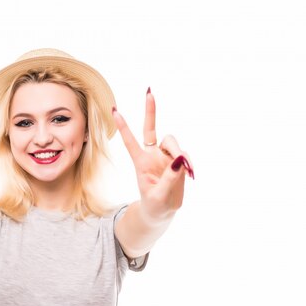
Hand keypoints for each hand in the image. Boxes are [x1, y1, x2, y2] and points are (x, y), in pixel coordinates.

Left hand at [112, 88, 193, 221]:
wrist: (161, 213)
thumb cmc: (154, 205)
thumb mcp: (159, 195)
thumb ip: (170, 178)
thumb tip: (180, 159)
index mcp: (140, 163)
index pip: (130, 141)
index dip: (123, 126)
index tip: (114, 110)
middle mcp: (152, 155)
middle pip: (151, 129)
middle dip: (150, 111)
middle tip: (149, 92)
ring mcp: (165, 157)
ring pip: (173, 142)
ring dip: (180, 152)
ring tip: (186, 170)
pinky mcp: (177, 162)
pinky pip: (184, 156)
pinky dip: (188, 163)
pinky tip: (190, 174)